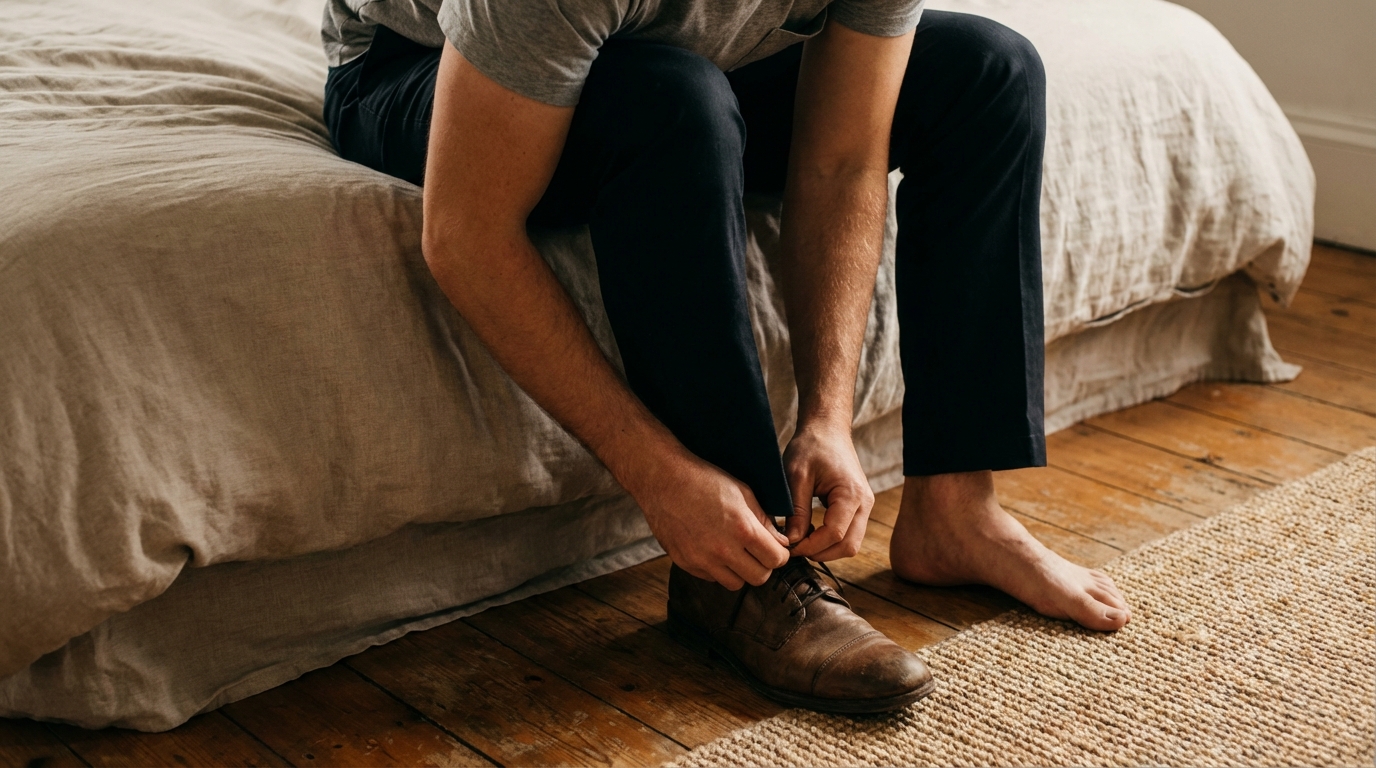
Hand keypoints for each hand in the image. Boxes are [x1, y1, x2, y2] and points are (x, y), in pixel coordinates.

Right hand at [629, 452, 791, 589]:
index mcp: (742, 529)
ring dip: (740, 571)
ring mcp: (702, 560)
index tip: (775, 547)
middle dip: (763, 565)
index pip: (776, 559)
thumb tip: (780, 541)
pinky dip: (717, 569)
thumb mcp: (742, 492)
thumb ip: (763, 520)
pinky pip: (711, 578)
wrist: (663, 480)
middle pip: (759, 578)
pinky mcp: (685, 563)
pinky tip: (714, 549)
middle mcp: (722, 550)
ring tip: (735, 552)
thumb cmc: (703, 479)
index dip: (780, 553)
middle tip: (757, 551)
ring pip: (735, 583)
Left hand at [782, 424, 874, 560]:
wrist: (827, 428)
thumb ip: (796, 510)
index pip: (835, 534)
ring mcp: (865, 505)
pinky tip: (810, 531)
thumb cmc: (812, 446)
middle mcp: (865, 503)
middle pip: (849, 546)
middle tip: (794, 548)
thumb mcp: (797, 476)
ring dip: (826, 548)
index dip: (810, 546)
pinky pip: (849, 533)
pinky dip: (830, 539)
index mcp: (852, 494)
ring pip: (851, 543)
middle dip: (821, 553)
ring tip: (800, 539)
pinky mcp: (859, 506)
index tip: (789, 546)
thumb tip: (791, 540)